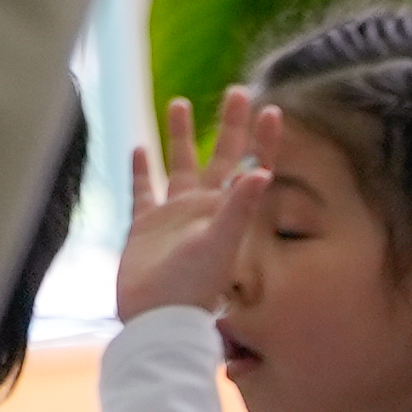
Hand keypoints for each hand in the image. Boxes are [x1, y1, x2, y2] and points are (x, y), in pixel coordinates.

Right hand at [122, 89, 269, 320]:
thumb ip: (239, 209)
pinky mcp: (145, 225)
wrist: (157, 319)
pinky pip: (144, 189)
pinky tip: (140, 149)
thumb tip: (263, 172)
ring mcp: (174, 215)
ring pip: (180, 165)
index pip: (250, 166)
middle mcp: (204, 208)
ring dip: (181, 135)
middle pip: (220, 157)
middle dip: (229, 125)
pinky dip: (142, 169)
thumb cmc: (193, 288)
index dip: (262, 139)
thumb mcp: (222, 245)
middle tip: (238, 92)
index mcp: (226, 210)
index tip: (271, 108)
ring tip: (180, 102)